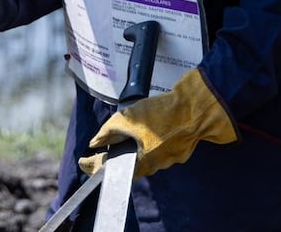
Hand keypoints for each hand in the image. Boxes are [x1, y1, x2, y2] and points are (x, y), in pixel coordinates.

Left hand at [78, 69, 237, 178]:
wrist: (196, 110)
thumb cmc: (164, 115)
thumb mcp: (127, 119)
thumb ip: (109, 132)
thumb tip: (95, 142)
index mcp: (140, 161)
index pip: (109, 170)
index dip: (92, 165)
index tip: (83, 162)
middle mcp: (155, 165)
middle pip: (128, 165)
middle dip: (113, 158)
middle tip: (100, 150)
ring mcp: (169, 158)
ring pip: (145, 156)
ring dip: (134, 148)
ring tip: (123, 137)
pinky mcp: (179, 149)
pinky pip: (160, 148)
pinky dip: (151, 141)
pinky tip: (149, 131)